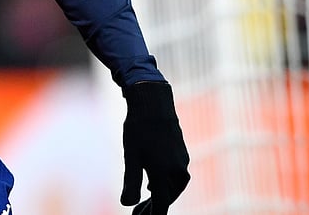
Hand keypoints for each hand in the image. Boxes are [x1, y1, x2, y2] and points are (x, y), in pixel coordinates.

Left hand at [121, 81, 189, 213]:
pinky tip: (152, 185)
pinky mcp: (181, 155)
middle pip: (166, 198)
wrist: (154, 103)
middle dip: (153, 209)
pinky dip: (163, 185)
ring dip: (158, 197)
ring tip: (145, 205)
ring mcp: (181, 163)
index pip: (161, 206)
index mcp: (165, 175)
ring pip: (171, 187)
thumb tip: (126, 203)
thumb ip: (131, 183)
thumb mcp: (131, 157)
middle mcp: (177, 171)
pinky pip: (174, 177)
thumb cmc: (139, 130)